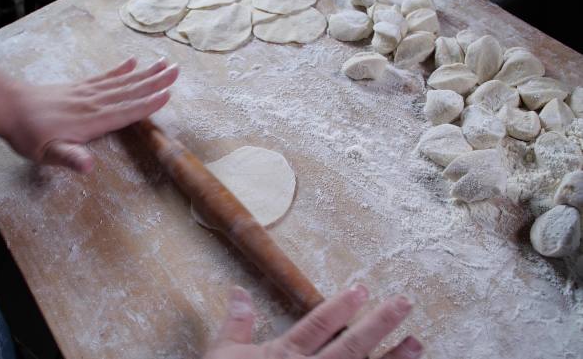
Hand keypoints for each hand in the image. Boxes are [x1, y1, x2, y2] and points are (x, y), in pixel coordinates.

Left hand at [2, 57, 178, 172]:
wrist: (8, 107)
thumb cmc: (27, 135)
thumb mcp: (46, 154)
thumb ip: (69, 157)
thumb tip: (89, 166)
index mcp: (91, 121)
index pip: (125, 112)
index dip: (147, 104)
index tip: (167, 94)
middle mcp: (93, 103)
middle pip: (129, 92)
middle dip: (154, 82)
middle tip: (176, 71)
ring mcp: (87, 93)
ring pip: (121, 82)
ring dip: (144, 73)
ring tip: (164, 63)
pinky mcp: (80, 88)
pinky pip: (104, 77)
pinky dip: (120, 70)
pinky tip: (132, 62)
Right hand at [204, 285, 421, 358]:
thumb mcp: (223, 356)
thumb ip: (236, 324)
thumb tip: (239, 291)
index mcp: (284, 356)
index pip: (318, 325)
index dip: (340, 306)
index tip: (363, 289)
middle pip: (350, 346)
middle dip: (378, 324)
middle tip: (404, 303)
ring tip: (417, 343)